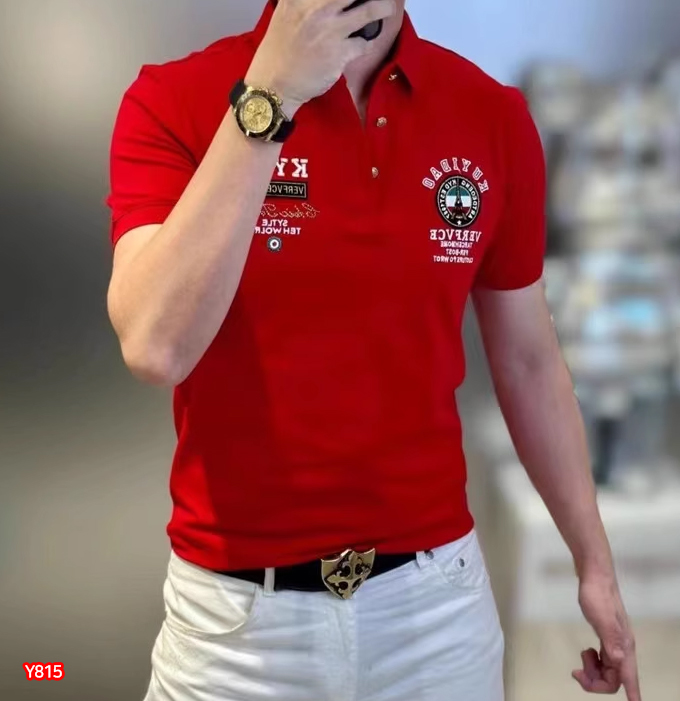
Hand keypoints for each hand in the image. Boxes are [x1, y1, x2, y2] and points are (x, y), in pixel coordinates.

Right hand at [246, 0, 395, 113]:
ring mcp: (330, 29)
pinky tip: (361, 45)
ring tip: (387, 9)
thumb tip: (324, 2)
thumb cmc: (278, 52)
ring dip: (383, 8)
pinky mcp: (340, 52)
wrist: (273, 85)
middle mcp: (317, 7)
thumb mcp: (285, 13)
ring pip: (371, 9)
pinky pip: (365, 43)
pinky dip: (367, 44)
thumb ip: (303, 2)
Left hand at [573, 575, 641, 699]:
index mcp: (624, 646)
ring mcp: (615, 643)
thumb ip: (610, 640)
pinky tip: (586, 653)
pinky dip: (593, 663)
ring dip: (592, 672)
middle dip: (595, 681)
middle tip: (576, 671)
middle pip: (613, 680)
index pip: (629, 678)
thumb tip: (619, 661)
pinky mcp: (606, 638)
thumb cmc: (596, 595)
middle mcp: (622, 648)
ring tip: (581, 658)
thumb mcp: (601, 618)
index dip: (633, 694)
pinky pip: (603, 662)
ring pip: (608, 672)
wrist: (594, 577)